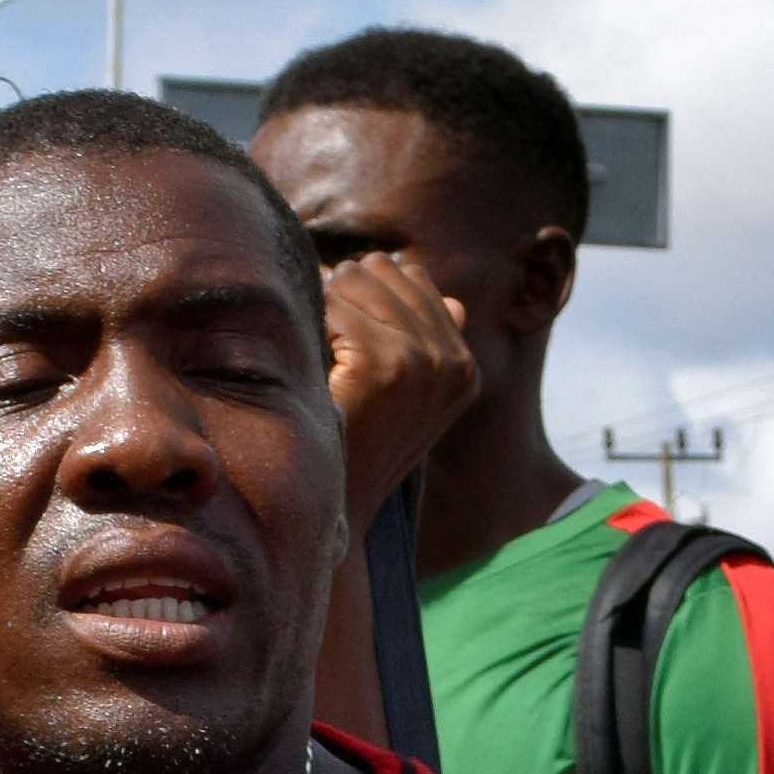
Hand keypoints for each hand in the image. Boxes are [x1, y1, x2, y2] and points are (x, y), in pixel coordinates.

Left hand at [323, 252, 480, 515]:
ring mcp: (419, 362)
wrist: (340, 503)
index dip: (368, 292)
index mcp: (465, 366)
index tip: (341, 325)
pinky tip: (309, 356)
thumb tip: (454, 302)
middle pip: (384, 269)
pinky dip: (311, 320)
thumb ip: (435, 347)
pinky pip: (333, 305)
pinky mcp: (380, 364)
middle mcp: (452, 361)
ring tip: (315, 344)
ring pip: (356, 278)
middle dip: (345, 290)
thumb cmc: (365, 446)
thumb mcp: (414, 400)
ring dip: (325, 301)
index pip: (414, 278)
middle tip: (320, 333)